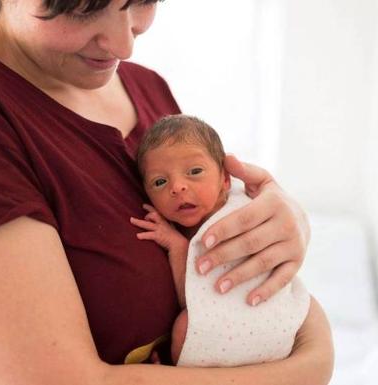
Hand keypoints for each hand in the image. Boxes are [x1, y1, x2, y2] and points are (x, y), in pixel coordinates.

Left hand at [130, 204, 187, 251]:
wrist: (180, 245)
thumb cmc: (175, 239)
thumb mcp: (172, 229)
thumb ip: (168, 226)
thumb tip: (167, 225)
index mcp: (165, 222)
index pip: (157, 212)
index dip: (150, 208)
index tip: (144, 205)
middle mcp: (162, 224)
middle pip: (153, 215)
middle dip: (146, 213)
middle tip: (137, 213)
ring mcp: (159, 229)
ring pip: (147, 224)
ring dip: (138, 222)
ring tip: (131, 220)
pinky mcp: (158, 236)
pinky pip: (149, 235)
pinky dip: (143, 235)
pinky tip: (138, 236)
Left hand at [196, 155, 309, 305]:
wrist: (301, 218)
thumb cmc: (270, 199)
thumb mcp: (261, 181)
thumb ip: (243, 171)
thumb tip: (225, 156)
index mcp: (274, 203)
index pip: (243, 218)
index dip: (222, 230)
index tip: (202, 241)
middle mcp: (287, 224)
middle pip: (249, 243)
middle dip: (223, 256)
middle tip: (200, 267)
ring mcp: (294, 245)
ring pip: (263, 263)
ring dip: (239, 276)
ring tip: (216, 287)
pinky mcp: (298, 262)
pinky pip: (281, 279)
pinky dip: (266, 291)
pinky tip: (247, 301)